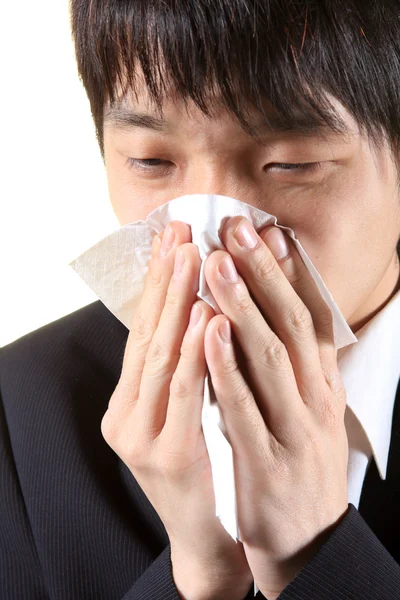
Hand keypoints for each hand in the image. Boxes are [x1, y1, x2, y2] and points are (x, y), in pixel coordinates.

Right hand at [101, 221, 253, 599]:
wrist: (199, 527)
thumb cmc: (195, 459)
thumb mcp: (178, 408)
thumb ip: (179, 365)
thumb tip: (195, 306)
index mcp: (128, 398)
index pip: (143, 329)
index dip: (159, 282)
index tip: (175, 236)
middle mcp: (124, 412)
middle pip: (146, 334)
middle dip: (166, 280)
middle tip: (181, 231)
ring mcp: (140, 434)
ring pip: (158, 357)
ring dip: (176, 304)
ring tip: (192, 258)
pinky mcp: (166, 453)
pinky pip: (182, 394)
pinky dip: (193, 352)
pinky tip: (205, 316)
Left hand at [203, 217, 348, 598]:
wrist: (310, 539)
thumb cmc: (300, 464)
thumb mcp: (313, 410)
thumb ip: (300, 366)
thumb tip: (282, 315)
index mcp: (325, 386)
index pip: (312, 319)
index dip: (293, 273)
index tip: (270, 232)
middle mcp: (316, 400)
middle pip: (292, 325)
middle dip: (264, 273)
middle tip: (237, 228)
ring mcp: (295, 430)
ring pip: (271, 358)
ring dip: (244, 306)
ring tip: (218, 262)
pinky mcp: (267, 461)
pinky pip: (245, 408)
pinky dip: (228, 367)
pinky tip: (209, 332)